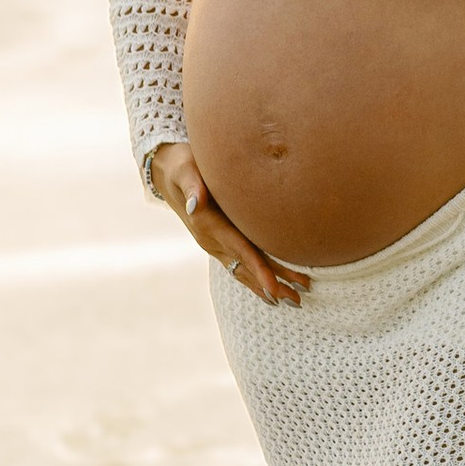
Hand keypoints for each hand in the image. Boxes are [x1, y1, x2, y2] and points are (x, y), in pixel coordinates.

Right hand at [144, 140, 309, 307]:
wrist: (166, 172)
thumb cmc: (182, 164)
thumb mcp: (185, 170)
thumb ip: (193, 185)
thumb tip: (196, 203)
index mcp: (207, 224)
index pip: (239, 250)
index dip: (259, 270)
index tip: (274, 288)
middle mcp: (210, 240)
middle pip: (246, 267)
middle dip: (271, 284)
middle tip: (298, 301)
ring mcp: (214, 244)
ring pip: (243, 270)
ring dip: (267, 285)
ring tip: (295, 299)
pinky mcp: (219, 241)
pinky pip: (240, 263)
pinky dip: (257, 276)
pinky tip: (274, 285)